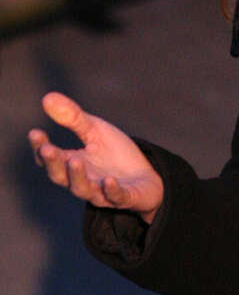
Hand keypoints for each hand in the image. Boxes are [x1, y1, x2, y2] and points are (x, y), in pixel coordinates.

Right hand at [28, 92, 163, 223]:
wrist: (146, 178)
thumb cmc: (116, 155)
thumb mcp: (96, 131)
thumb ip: (74, 118)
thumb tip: (48, 97)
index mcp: (73, 163)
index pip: (51, 158)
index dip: (41, 147)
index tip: (35, 133)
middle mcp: (83, 180)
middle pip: (61, 177)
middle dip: (54, 163)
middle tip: (48, 149)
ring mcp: (102, 191)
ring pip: (84, 190)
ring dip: (78, 177)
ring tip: (75, 160)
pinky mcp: (125, 198)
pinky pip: (116, 197)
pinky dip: (111, 190)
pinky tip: (109, 180)